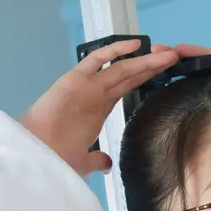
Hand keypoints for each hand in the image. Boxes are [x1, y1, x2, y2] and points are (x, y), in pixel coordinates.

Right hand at [18, 39, 178, 175]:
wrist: (37, 154)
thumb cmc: (56, 157)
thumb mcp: (84, 159)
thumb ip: (97, 159)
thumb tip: (106, 164)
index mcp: (97, 108)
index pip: (126, 88)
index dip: (145, 79)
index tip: (164, 74)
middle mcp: (94, 94)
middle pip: (129, 75)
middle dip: (151, 66)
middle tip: (173, 58)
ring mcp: (86, 85)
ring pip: (121, 68)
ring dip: (146, 60)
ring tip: (168, 54)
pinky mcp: (75, 80)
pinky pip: (97, 60)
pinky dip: (115, 50)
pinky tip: (137, 45)